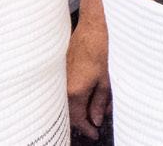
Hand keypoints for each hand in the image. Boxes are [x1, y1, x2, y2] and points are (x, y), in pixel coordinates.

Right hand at [66, 18, 111, 137]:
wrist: (91, 28)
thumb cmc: (100, 49)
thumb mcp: (105, 79)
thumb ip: (100, 101)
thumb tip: (97, 119)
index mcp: (75, 91)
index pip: (78, 119)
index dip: (87, 129)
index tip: (95, 133)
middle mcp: (62, 88)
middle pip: (71, 113)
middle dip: (84, 120)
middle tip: (95, 124)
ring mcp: (58, 80)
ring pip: (67, 103)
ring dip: (81, 108)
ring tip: (96, 108)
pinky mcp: (57, 73)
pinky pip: (65, 92)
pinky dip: (76, 97)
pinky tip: (87, 94)